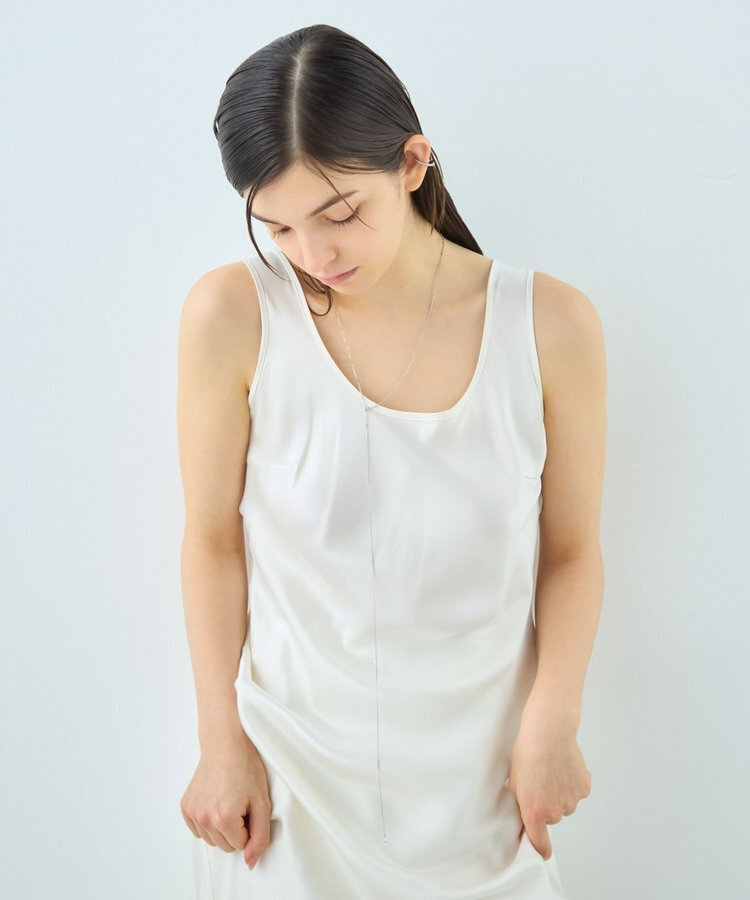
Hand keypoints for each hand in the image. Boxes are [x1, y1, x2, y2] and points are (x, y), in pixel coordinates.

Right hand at [180, 733, 272, 869]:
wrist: (225, 744)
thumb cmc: (246, 768)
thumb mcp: (262, 802)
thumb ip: (260, 836)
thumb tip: (250, 863)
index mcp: (223, 818)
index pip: (241, 846)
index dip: (249, 827)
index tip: (250, 807)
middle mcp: (204, 818)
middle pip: (225, 846)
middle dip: (236, 830)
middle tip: (241, 803)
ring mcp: (192, 812)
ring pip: (212, 840)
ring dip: (222, 827)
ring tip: (229, 801)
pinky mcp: (185, 806)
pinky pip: (198, 830)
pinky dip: (208, 822)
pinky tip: (216, 802)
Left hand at [506, 700, 591, 860]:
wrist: (549, 732)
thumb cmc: (527, 752)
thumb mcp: (515, 780)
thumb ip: (521, 802)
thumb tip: (525, 813)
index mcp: (534, 812)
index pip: (539, 843)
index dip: (540, 849)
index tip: (542, 852)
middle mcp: (555, 812)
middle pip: (552, 818)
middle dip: (546, 805)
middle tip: (540, 782)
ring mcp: (572, 801)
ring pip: (566, 804)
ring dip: (560, 794)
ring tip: (551, 771)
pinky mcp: (584, 789)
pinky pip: (577, 792)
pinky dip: (572, 783)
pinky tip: (564, 767)